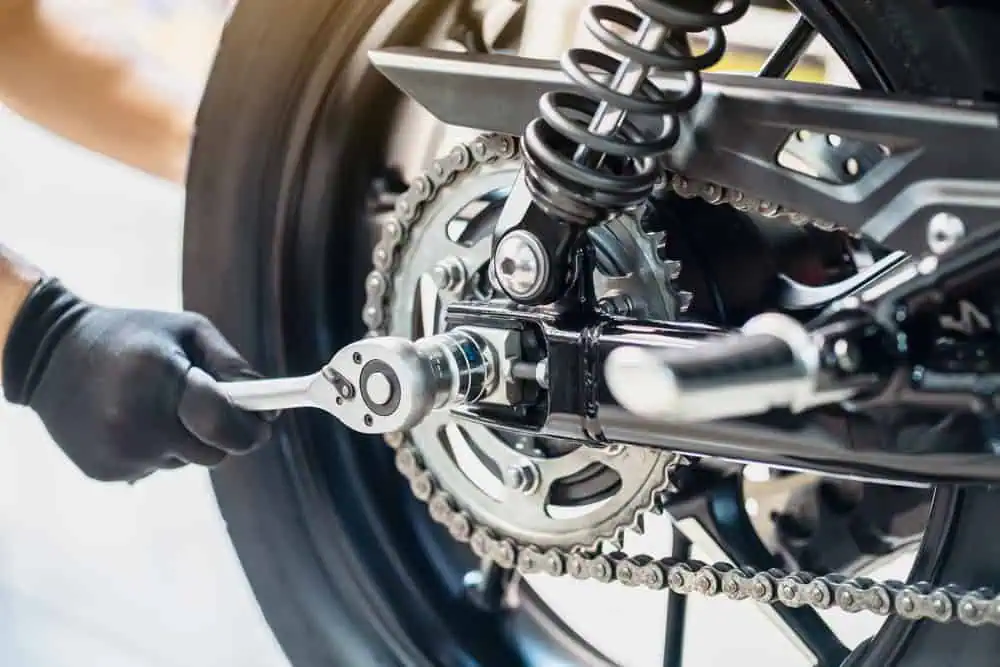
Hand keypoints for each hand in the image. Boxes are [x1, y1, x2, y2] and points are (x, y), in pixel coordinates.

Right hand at [2, 279, 273, 480]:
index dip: (250, 428)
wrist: (52, 355)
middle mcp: (136, 422)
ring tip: (158, 404)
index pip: (221, 422)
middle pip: (213, 452)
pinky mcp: (104, 471)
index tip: (264, 423)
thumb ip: (232, 366)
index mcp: (158, 379)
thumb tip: (270, 407)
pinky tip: (133, 420)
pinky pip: (157, 468)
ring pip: (187, 462)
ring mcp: (118, 451)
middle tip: (216, 410)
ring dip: (188, 440)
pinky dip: (158, 449)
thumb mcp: (188, 331)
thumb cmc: (133, 336)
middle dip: (225, 433)